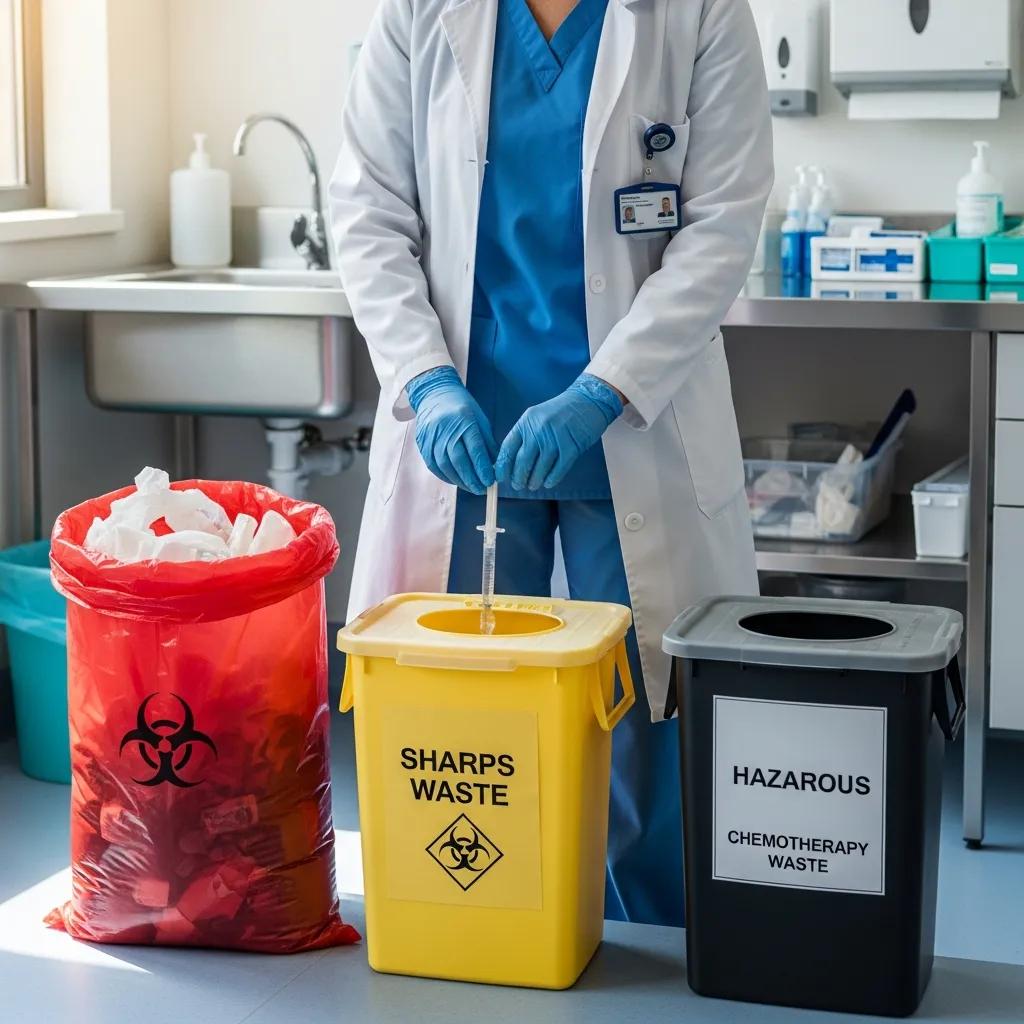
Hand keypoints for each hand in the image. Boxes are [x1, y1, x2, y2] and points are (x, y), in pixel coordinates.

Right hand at [406, 366, 496, 493]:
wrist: (434, 393)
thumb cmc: (462, 407)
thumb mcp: (480, 419)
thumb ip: (487, 443)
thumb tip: (495, 466)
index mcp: (464, 420)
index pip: (474, 448)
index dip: (482, 467)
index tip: (490, 481)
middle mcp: (446, 428)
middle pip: (458, 459)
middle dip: (471, 478)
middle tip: (481, 489)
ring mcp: (431, 436)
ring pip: (445, 465)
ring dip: (459, 480)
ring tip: (471, 487)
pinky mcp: (423, 443)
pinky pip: (434, 465)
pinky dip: (446, 476)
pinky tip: (456, 481)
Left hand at [496, 374, 622, 491]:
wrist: (588, 400)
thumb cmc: (561, 411)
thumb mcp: (537, 417)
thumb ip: (526, 435)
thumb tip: (513, 460)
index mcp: (526, 422)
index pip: (508, 447)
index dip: (503, 465)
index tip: (501, 477)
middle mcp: (538, 430)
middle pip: (522, 461)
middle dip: (518, 477)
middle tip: (519, 485)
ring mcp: (555, 439)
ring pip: (540, 468)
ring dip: (535, 481)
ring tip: (533, 485)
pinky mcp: (572, 447)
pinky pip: (558, 469)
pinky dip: (552, 479)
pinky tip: (548, 483)